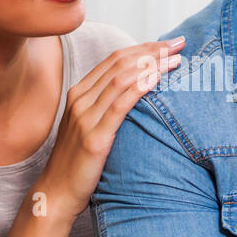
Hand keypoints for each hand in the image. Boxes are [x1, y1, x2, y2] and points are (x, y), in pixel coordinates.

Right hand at [33, 37, 184, 220]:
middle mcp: (80, 100)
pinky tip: (156, 78)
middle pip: (120, 64)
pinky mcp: (94, 138)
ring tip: (176, 60)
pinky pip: (119, 105)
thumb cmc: (79, 161)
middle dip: (152, 50)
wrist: (57, 192)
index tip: (169, 44)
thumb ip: (108, 107)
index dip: (144, 47)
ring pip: (121, 80)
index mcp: (79, 94)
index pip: (115, 60)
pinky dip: (139, 88)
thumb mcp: (92, 126)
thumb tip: (141, 94)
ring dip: (152, 65)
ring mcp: (85, 118)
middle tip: (179, 44)